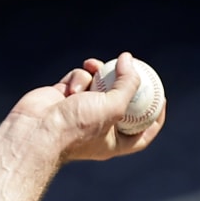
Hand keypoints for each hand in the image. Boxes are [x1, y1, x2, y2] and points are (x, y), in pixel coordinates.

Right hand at [3, 52, 165, 163]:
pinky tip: (71, 88)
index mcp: (115, 141)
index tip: (162, 98)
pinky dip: (78, 79)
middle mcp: (100, 127)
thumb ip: (126, 84)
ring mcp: (82, 111)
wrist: (37, 130)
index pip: (143, 131)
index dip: (155, 116)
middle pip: (121, 102)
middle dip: (124, 82)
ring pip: (99, 84)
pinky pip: (80, 79)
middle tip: (130, 66)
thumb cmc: (77, 127)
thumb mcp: (113, 106)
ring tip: (92, 65)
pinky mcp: (65, 96)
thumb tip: (129, 60)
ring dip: (97, 73)